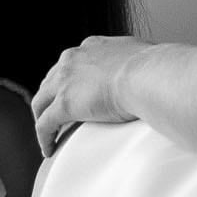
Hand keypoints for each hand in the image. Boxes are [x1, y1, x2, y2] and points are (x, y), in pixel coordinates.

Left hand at [32, 37, 146, 154]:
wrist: (147, 75)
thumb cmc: (154, 68)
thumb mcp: (143, 56)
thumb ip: (138, 62)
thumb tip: (151, 68)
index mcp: (92, 47)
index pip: (72, 63)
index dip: (69, 80)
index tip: (74, 92)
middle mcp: (72, 60)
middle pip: (51, 81)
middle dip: (50, 97)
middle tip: (54, 114)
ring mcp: (65, 81)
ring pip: (41, 102)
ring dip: (42, 117)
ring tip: (48, 134)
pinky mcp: (63, 105)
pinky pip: (44, 124)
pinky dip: (44, 137)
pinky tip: (48, 149)